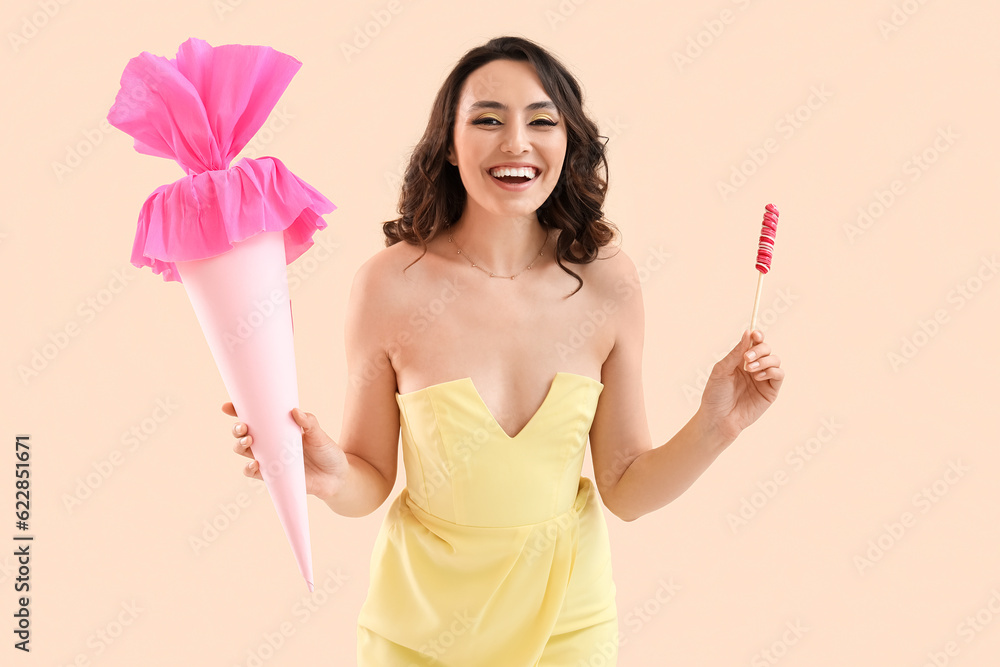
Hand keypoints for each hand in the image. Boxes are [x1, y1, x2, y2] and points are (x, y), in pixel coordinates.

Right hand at [222, 403, 349, 499]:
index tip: (228, 406)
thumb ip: (309, 423)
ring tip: (249, 440)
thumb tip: (295, 411)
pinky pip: (254, 473)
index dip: (238, 411)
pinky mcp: (273, 476)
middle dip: (237, 429)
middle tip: (244, 427)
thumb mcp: (320, 435)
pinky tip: (255, 464)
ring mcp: (270, 459)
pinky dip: (249, 469)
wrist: (337, 477)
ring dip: (240, 446)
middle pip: (243, 434)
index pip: (255, 418)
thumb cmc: (327, 452)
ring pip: (244, 452)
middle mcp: (270, 443)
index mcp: (279, 429)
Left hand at [697, 329, 783, 442]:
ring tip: (750, 369)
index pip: (754, 343)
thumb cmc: (715, 395)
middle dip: (759, 349)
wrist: (718, 419)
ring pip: (775, 360)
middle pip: (766, 348)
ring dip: (765, 360)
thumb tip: (748, 333)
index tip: (755, 334)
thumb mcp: (722, 370)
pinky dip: (771, 371)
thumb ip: (736, 352)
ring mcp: (763, 379)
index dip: (757, 336)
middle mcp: (754, 368)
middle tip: (746, 359)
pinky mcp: (770, 391)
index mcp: (740, 361)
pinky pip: (779, 375)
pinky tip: (758, 377)